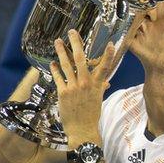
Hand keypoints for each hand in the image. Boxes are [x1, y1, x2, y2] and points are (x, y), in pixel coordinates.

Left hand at [50, 29, 114, 146]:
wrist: (82, 130)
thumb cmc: (92, 115)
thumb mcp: (98, 100)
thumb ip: (100, 88)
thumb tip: (105, 83)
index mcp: (97, 85)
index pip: (106, 67)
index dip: (109, 55)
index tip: (111, 44)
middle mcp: (86, 83)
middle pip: (81, 59)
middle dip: (76, 44)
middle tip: (72, 32)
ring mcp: (74, 87)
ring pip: (66, 65)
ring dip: (61, 52)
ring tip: (57, 42)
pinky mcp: (63, 93)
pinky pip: (58, 77)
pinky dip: (54, 69)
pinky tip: (52, 63)